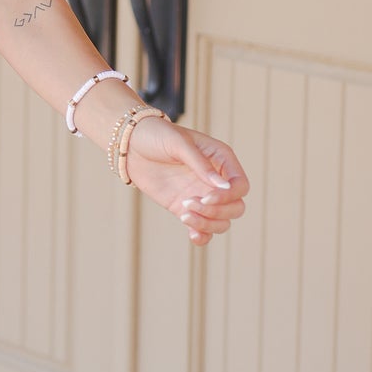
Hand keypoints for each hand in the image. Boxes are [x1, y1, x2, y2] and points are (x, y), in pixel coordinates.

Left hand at [124, 111, 248, 244]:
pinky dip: (202, 236)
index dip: (228, 196)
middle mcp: (215, 180)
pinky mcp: (185, 208)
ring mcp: (201, 196)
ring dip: (208, 224)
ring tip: (184, 214)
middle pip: (236, 207)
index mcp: (221, 160)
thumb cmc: (157, 136)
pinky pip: (203, 229)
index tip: (205, 197)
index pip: (240, 186)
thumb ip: (201, 164)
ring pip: (222, 222)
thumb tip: (223, 186)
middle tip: (189, 204)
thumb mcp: (179, 143)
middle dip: (217, 212)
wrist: (131, 144)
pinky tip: (191, 234)